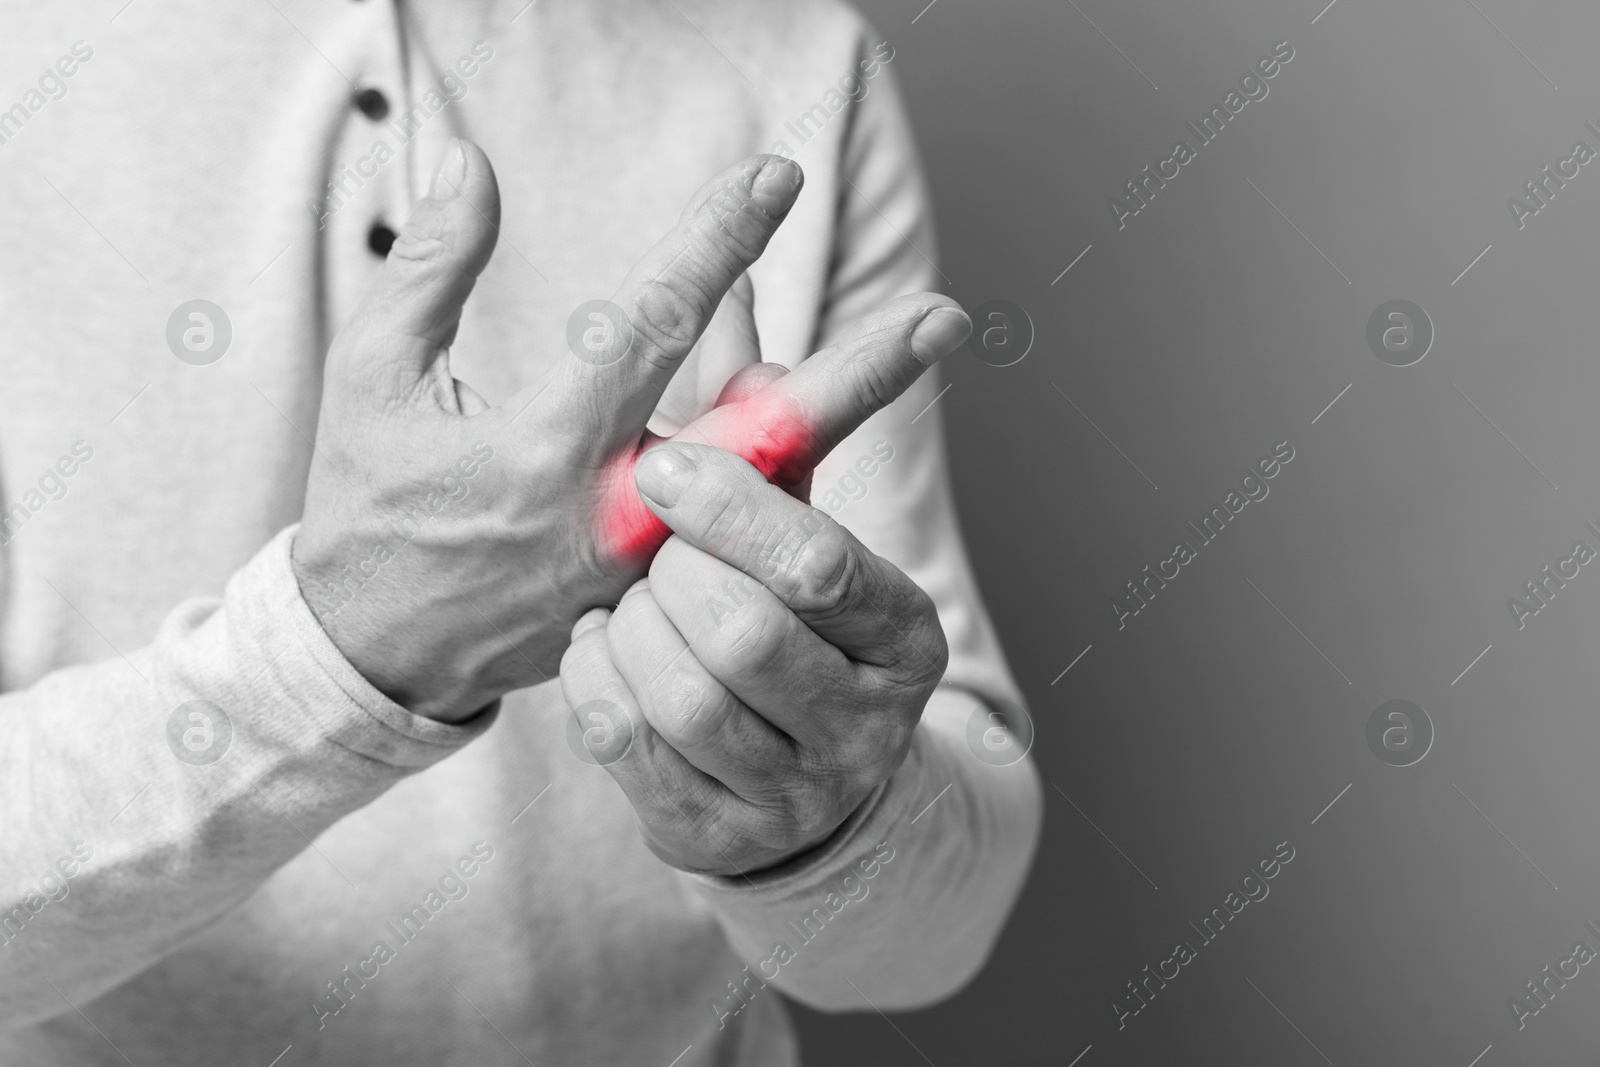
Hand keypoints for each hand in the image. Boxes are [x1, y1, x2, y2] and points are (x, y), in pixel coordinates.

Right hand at [292, 138, 967, 722]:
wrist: (377, 651)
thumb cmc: (372, 502)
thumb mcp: (372, 376)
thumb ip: (429, 266)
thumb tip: (474, 160)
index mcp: (542, 448)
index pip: (651, 328)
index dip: (716, 246)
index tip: (774, 179)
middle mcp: (613, 514)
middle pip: (760, 438)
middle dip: (860, 373)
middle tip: (944, 319)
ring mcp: (646, 570)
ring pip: (767, 490)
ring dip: (841, 409)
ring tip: (919, 337)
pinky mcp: (657, 600)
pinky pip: (742, 533)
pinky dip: (788, 465)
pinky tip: (826, 407)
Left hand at [558, 437, 956, 875]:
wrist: (788, 773)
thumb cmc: (785, 618)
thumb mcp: (795, 528)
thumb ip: (771, 433)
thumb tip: (740, 314)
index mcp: (906, 635)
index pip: (819, 566)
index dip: (733, 511)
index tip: (665, 465)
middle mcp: (868, 726)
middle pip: (744, 635)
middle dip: (674, 576)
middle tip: (650, 549)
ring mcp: (796, 795)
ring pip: (683, 699)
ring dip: (633, 631)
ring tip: (630, 600)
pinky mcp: (719, 838)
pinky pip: (627, 746)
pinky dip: (595, 678)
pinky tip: (603, 645)